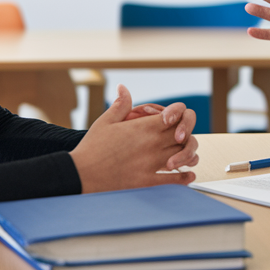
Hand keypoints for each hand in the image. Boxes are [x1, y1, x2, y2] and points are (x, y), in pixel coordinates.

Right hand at [70, 86, 199, 192]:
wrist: (82, 173)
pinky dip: (184, 177)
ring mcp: (151, 163)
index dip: (179, 113)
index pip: (176, 115)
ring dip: (188, 154)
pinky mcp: (147, 181)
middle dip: (186, 133)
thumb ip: (121, 104)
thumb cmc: (92, 147)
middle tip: (183, 135)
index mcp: (144, 127)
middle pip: (184, 135)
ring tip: (187, 155)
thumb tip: (124, 87)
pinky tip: (188, 174)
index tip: (175, 117)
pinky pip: (174, 180)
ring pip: (183, 156)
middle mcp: (152, 144)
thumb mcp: (106, 121)